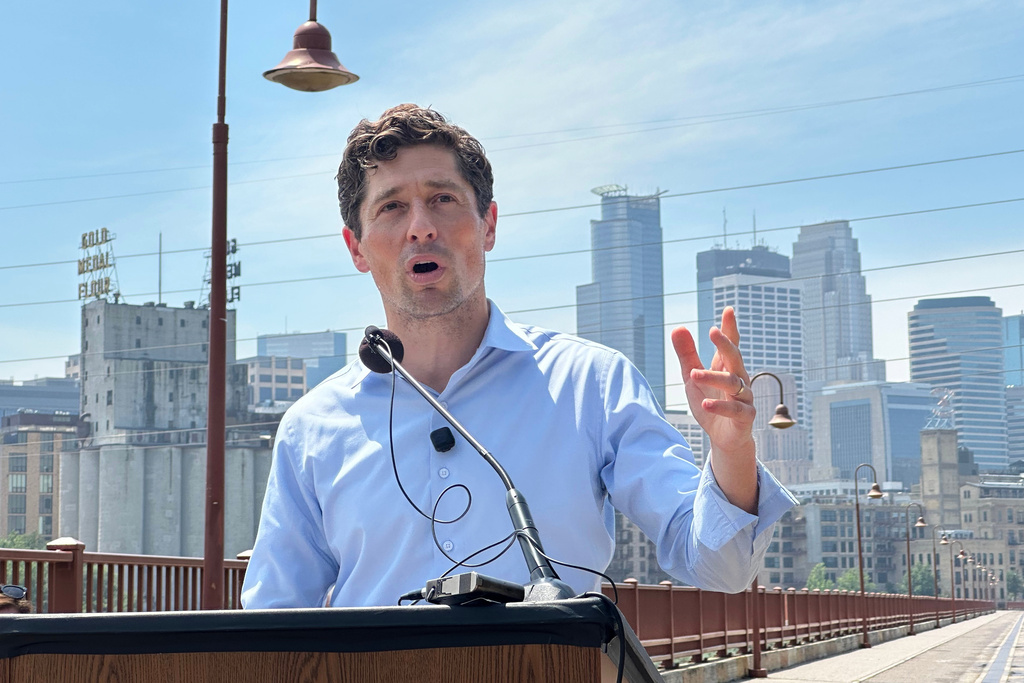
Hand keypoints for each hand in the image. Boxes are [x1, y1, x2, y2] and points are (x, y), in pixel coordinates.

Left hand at [671, 306, 756, 511]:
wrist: (721, 436)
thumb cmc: (710, 402)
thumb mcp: (693, 378)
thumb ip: (687, 355)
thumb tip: (678, 327)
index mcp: (726, 368)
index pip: (730, 345)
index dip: (729, 328)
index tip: (728, 310)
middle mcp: (738, 379)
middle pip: (735, 358)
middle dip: (726, 344)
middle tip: (713, 332)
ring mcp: (744, 398)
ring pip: (733, 384)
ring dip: (714, 378)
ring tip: (694, 375)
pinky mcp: (745, 417)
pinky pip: (735, 410)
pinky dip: (720, 406)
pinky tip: (705, 403)